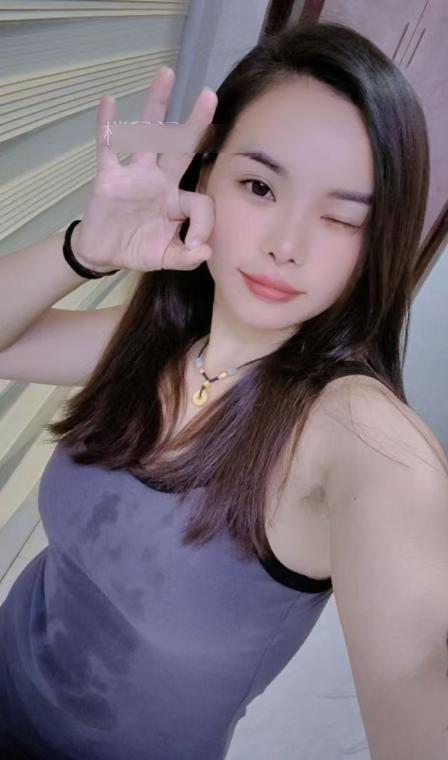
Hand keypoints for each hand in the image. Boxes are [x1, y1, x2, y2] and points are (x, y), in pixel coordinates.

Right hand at [72, 66, 217, 272]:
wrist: (104, 252)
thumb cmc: (137, 249)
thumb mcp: (164, 258)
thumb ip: (185, 258)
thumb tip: (206, 252)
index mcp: (178, 201)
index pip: (200, 201)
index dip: (203, 224)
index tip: (198, 246)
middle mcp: (160, 180)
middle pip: (182, 147)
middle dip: (196, 123)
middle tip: (209, 95)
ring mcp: (135, 174)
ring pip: (148, 136)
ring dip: (156, 106)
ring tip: (166, 74)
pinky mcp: (109, 175)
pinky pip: (108, 147)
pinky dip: (108, 126)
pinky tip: (110, 102)